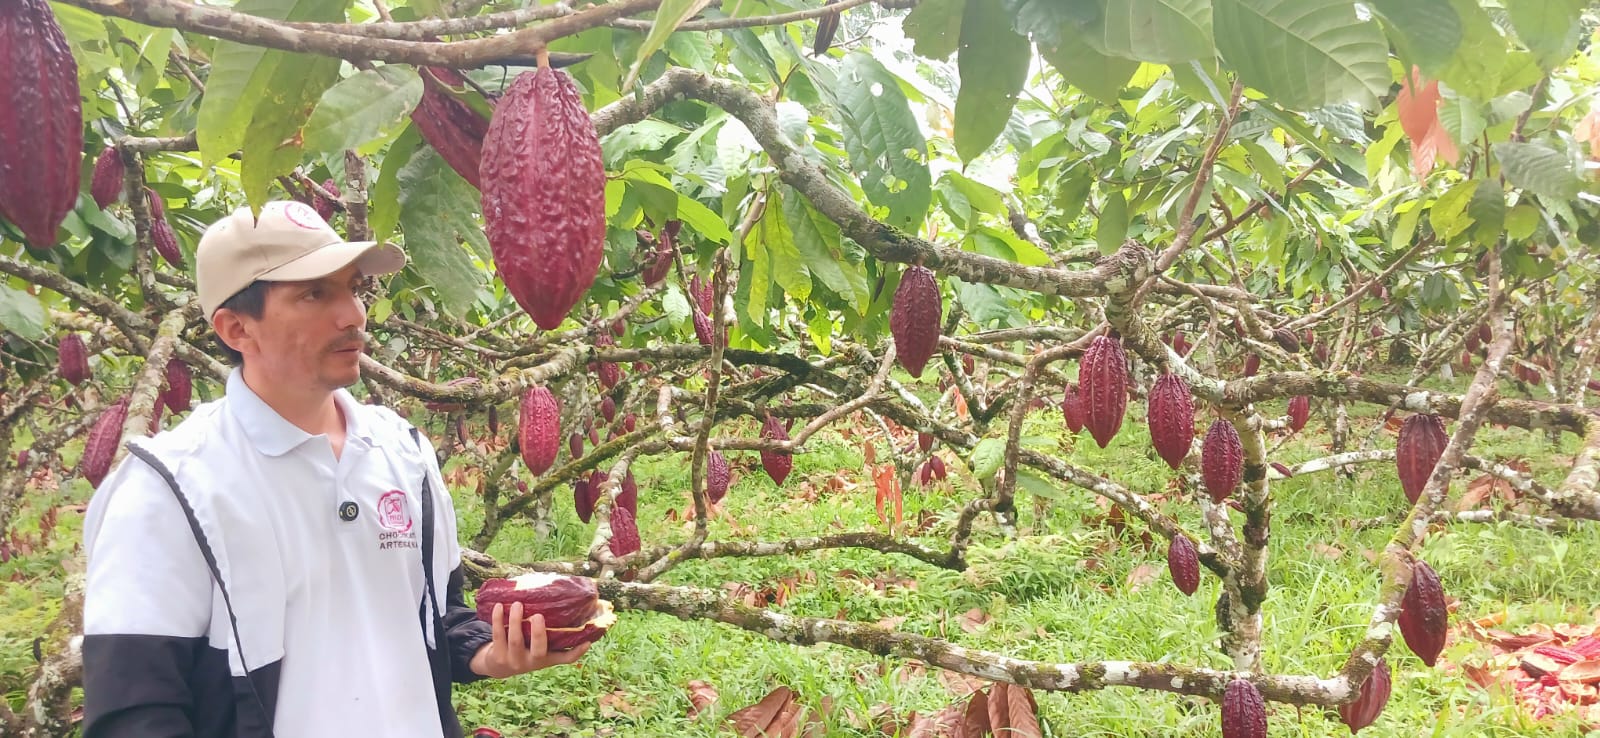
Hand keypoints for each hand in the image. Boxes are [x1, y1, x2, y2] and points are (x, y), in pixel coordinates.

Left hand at [469, 601, 590, 678]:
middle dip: (538, 634)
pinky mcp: (498, 657)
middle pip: (538, 650)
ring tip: (517, 604)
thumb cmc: (525, 649)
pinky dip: (497, 620)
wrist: (498, 666)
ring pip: (515, 641)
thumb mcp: (538, 646)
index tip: (587, 641)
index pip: (565, 658)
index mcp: (546, 658)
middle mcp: (532, 663)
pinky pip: (497, 636)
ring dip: (515, 621)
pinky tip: (499, 607)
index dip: (577, 652)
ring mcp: (514, 661)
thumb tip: (561, 602)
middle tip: (538, 616)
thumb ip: (549, 631)